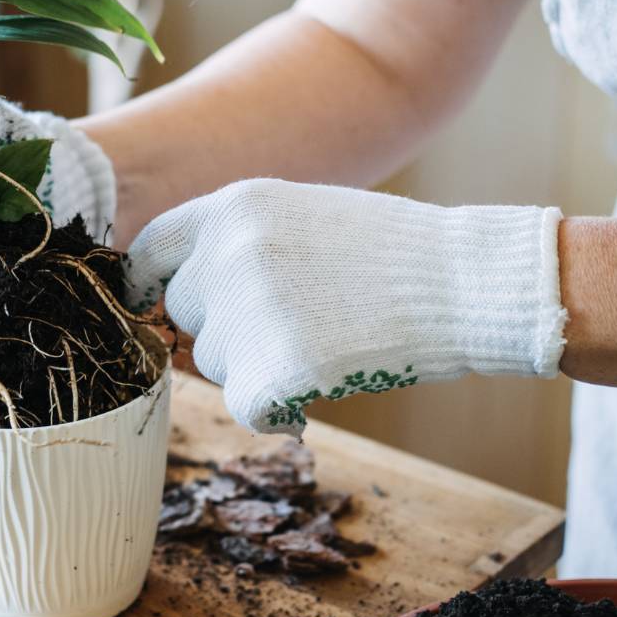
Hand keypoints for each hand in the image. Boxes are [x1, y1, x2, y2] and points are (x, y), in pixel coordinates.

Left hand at [124, 179, 567, 435]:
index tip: (157, 305)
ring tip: (319, 343)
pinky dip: (274, 408)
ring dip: (251, 366)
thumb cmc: (390, 253)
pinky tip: (315, 388)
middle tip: (288, 324)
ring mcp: (249, 312)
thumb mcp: (299, 214)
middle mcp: (228, 254)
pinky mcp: (275, 369)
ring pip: (212, 362)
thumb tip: (174, 292)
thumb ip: (235, 244)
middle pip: (183, 313)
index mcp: (232, 207)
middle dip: (221, 327)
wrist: (465, 284)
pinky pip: (243, 405)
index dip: (153, 284)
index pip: (151, 251)